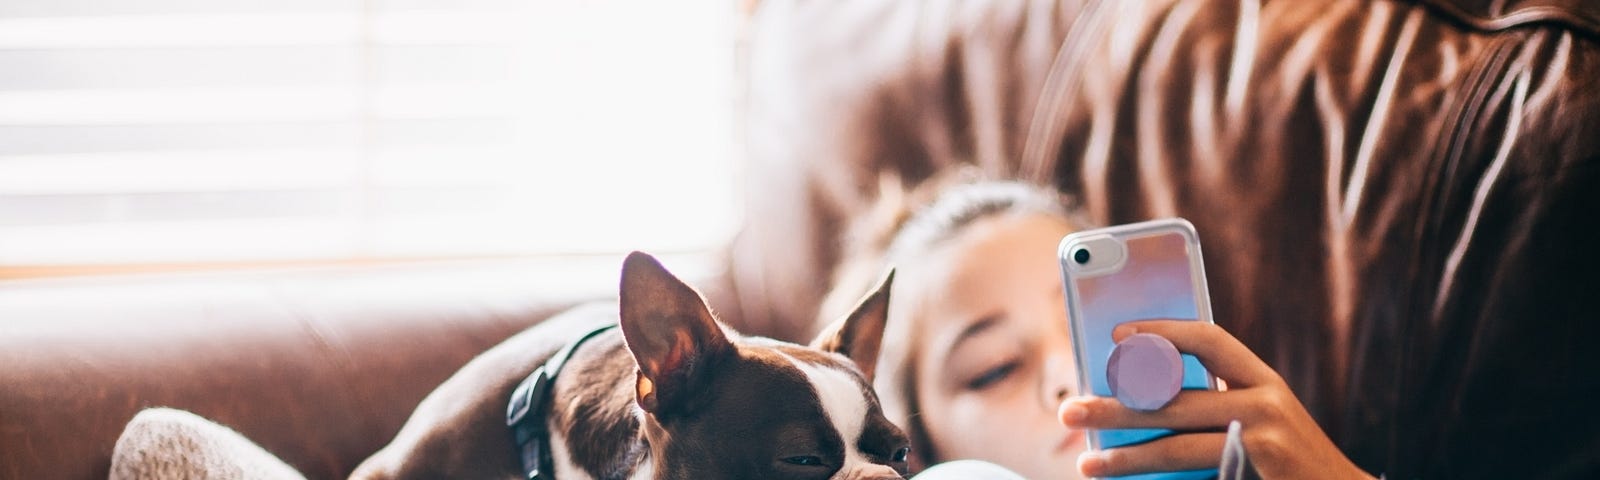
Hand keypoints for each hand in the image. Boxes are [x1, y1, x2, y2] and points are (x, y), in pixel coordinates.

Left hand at [1056, 320, 1372, 479]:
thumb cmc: (1285, 466)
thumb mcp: (1254, 426)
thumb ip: (1211, 409)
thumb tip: (1134, 403)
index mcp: (1261, 380)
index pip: (1208, 338)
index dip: (1161, 331)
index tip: (1116, 334)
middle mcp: (1266, 399)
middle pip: (1176, 397)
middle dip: (1117, 405)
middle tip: (1072, 409)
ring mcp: (1266, 434)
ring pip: (1178, 443)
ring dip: (1126, 455)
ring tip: (1087, 463)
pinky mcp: (1262, 462)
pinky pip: (1196, 471)